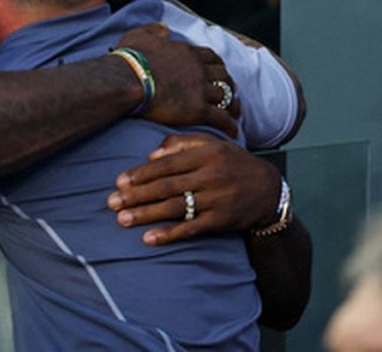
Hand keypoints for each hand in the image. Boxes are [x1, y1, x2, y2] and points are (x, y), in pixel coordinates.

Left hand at [106, 133, 278, 244]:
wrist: (270, 189)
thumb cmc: (232, 162)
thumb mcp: (211, 144)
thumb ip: (181, 143)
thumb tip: (151, 155)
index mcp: (205, 154)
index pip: (166, 165)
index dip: (141, 173)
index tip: (119, 181)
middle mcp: (210, 176)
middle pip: (166, 187)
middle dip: (136, 195)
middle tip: (111, 201)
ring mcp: (216, 200)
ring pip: (175, 207)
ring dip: (146, 214)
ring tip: (122, 219)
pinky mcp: (220, 221)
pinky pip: (191, 228)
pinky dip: (169, 234)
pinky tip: (149, 238)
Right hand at [116, 23, 239, 137]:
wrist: (127, 80)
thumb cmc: (130, 59)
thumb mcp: (139, 35)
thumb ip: (154, 29)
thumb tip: (164, 28)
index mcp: (188, 52)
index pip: (211, 57)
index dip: (216, 66)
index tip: (218, 72)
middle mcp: (199, 69)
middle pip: (223, 76)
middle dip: (228, 84)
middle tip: (231, 92)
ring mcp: (201, 90)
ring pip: (226, 97)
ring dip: (232, 105)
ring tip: (234, 113)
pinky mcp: (198, 110)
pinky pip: (221, 118)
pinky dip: (229, 125)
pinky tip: (232, 131)